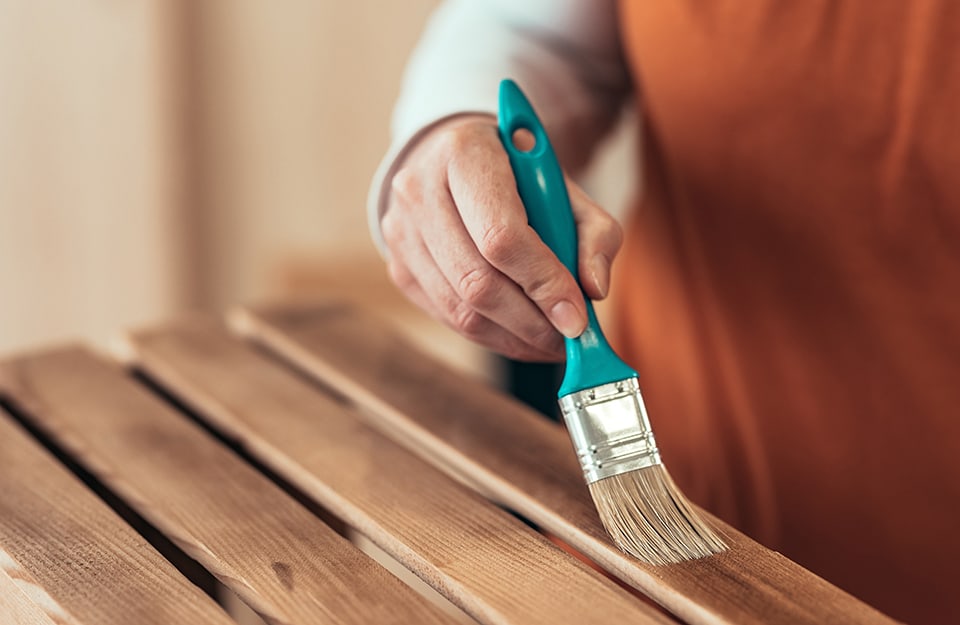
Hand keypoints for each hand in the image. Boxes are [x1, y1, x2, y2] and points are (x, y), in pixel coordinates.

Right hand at [381, 114, 622, 361]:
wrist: (454, 161)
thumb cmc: (515, 174)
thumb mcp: (565, 187)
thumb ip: (595, 233)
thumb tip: (594, 289)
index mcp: (464, 155)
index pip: (501, 236)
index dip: (542, 283)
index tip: (577, 317)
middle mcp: (419, 190)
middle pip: (477, 281)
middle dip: (531, 323)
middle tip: (569, 341)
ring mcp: (401, 231)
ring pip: (460, 310)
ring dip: (514, 338)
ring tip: (551, 343)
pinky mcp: (398, 266)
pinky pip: (447, 317)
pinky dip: (491, 337)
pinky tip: (521, 335)